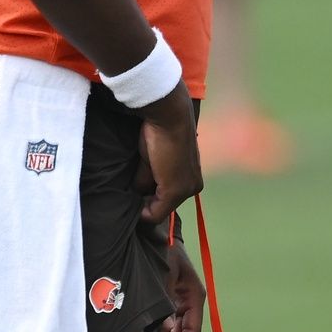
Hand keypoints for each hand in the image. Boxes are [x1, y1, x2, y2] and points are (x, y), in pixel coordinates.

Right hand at [138, 84, 203, 223]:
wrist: (169, 116)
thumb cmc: (159, 132)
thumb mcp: (152, 161)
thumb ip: (149, 180)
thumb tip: (137, 196)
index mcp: (191, 177)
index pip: (166, 199)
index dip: (148, 196)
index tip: (138, 184)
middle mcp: (193, 186)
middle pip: (162, 205)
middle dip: (146, 198)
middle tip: (140, 177)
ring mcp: (186, 190)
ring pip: (158, 210)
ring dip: (144, 199)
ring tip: (143, 174)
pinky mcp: (175, 191)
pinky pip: (154, 214)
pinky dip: (142, 211)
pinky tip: (137, 192)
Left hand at [159, 241, 206, 331]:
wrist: (161, 234)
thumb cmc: (167, 251)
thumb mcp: (166, 276)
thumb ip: (166, 301)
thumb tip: (166, 327)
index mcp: (194, 296)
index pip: (193, 330)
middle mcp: (189, 302)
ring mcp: (180, 302)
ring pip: (176, 330)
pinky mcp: (171, 300)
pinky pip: (168, 322)